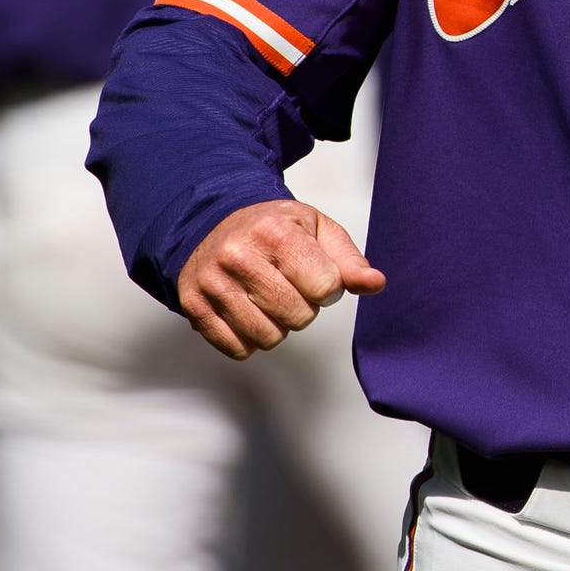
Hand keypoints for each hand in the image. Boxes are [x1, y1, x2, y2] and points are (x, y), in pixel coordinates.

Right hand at [175, 199, 385, 358]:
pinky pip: (237, 348)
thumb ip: (349, 260)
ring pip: (268, 337)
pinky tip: (246, 310)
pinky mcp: (194, 306)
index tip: (314, 274)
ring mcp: (213, 282)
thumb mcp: (316, 229)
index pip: (325, 287)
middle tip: (289, 286)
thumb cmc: (269, 228)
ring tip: (267, 297)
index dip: (327, 288)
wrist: (211, 223)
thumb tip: (374, 283)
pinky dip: (249, 337)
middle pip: (298, 316)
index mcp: (275, 232)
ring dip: (277, 325)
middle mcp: (239, 256)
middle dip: (303, 307)